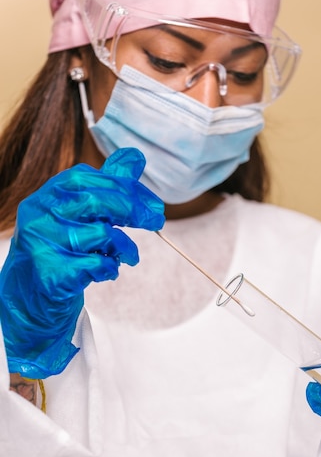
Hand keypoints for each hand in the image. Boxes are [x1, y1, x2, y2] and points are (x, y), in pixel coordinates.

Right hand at [0, 148, 164, 378]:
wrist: (28, 298)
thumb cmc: (60, 251)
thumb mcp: (81, 216)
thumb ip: (107, 187)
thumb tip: (135, 158)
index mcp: (49, 196)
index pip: (89, 178)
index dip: (126, 187)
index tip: (153, 203)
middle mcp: (41, 215)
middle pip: (97, 201)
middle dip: (134, 210)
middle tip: (157, 221)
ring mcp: (44, 244)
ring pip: (102, 235)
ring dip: (125, 247)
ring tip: (129, 256)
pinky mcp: (53, 274)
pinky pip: (97, 265)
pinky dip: (111, 269)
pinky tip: (108, 272)